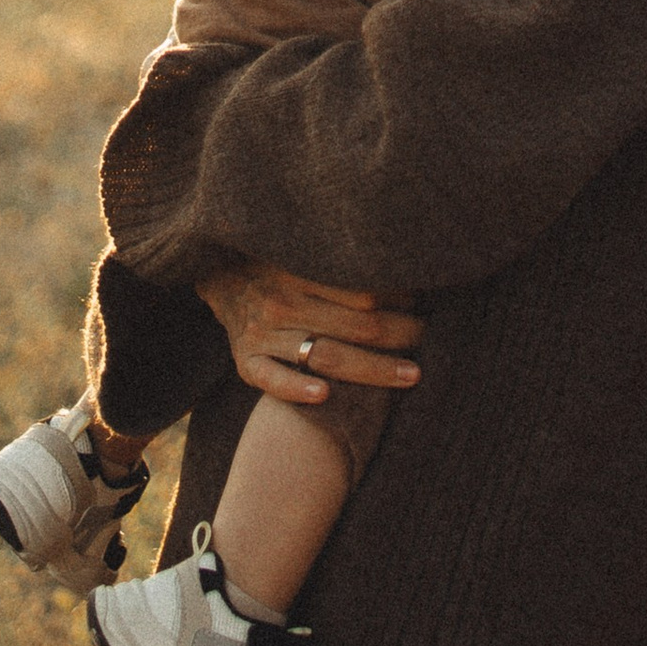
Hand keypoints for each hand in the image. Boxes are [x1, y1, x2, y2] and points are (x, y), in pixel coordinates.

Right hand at [196, 264, 424, 407]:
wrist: (215, 272)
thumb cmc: (276, 263)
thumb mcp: (304, 250)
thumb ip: (343, 262)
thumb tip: (406, 266)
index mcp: (302, 271)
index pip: (362, 291)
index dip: (399, 301)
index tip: (424, 304)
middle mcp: (283, 302)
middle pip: (355, 326)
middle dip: (401, 335)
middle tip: (431, 339)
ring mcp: (263, 334)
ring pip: (326, 356)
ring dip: (372, 369)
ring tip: (411, 375)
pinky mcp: (245, 362)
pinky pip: (270, 379)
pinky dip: (295, 387)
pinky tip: (324, 395)